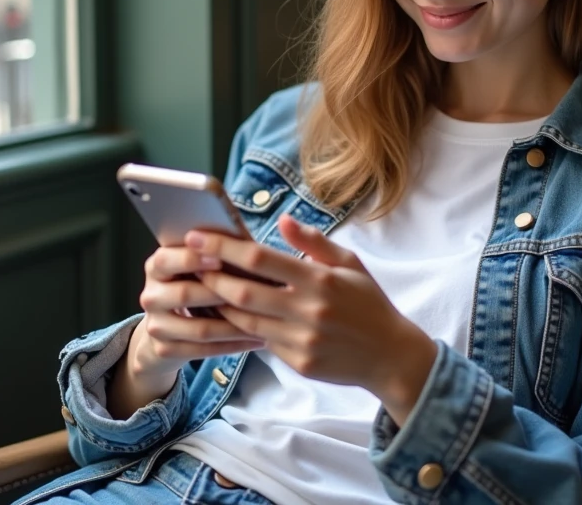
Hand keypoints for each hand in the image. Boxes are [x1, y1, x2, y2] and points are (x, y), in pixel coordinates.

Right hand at [129, 244, 265, 380]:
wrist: (167, 329)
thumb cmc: (193, 287)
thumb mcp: (197, 266)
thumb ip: (215, 248)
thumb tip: (241, 228)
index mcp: (157, 267)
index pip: (166, 259)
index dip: (192, 259)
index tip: (220, 258)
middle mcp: (151, 295)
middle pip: (184, 294)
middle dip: (220, 293)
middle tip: (252, 293)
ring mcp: (156, 325)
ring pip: (199, 328)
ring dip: (234, 326)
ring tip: (264, 321)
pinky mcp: (165, 349)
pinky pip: (203, 350)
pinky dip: (232, 345)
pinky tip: (255, 340)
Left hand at [188, 214, 436, 424]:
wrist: (390, 356)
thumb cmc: (368, 303)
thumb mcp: (350, 264)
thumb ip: (314, 242)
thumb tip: (282, 219)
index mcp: (320, 280)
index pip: (260, 260)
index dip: (224, 248)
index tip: (198, 237)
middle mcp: (308, 311)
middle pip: (243, 293)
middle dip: (211, 277)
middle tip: (191, 264)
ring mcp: (301, 340)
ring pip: (245, 321)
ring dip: (220, 304)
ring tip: (203, 287)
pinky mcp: (298, 363)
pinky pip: (260, 342)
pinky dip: (242, 328)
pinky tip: (229, 315)